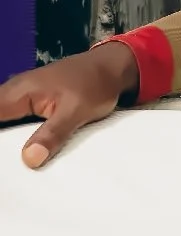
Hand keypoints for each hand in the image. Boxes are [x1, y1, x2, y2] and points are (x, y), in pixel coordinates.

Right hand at [0, 43, 139, 168]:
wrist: (113, 68)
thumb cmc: (95, 84)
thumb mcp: (76, 111)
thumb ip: (52, 134)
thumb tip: (29, 159)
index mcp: (20, 92)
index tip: (4, 160)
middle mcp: (15, 92)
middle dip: (2, 142)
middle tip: (9, 167)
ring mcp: (24, 96)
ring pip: (5, 119)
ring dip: (8, 139)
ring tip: (14, 164)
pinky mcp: (34, 102)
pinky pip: (16, 119)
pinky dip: (17, 134)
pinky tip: (25, 151)